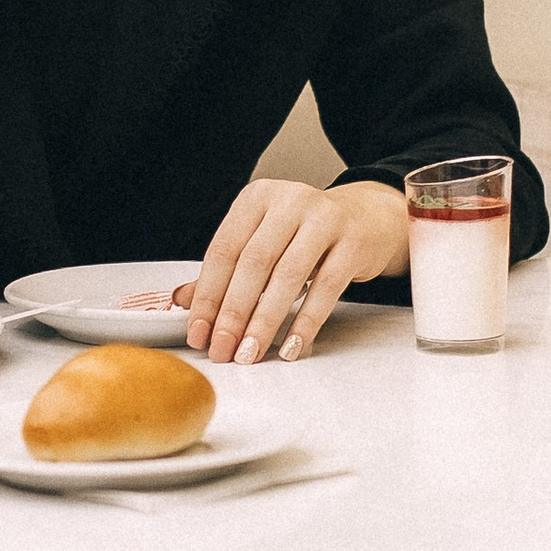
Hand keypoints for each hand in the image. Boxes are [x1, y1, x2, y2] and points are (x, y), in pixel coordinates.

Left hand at [185, 179, 409, 365]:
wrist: (367, 218)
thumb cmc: (307, 233)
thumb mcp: (263, 241)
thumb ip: (226, 270)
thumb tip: (183, 301)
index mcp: (257, 198)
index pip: (224, 250)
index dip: (208, 296)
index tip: (199, 332)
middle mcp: (290, 201)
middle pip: (253, 263)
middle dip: (233, 313)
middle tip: (223, 349)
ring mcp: (325, 219)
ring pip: (288, 276)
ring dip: (265, 321)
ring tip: (251, 353)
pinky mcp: (353, 242)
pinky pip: (326, 288)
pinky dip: (306, 322)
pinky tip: (292, 346)